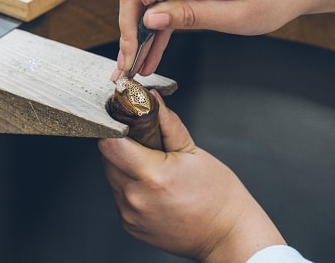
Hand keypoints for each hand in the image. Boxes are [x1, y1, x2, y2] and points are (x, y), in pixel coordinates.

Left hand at [98, 92, 283, 261]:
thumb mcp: (194, 153)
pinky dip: (131, 189)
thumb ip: (167, 124)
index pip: (110, 143)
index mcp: (152, 175)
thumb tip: (151, 99)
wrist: (226, 235)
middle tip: (147, 148)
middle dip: (123, 148)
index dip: (115, 129)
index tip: (125, 124)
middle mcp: (135, 197)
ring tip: (155, 171)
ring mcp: (130, 214)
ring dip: (126, 169)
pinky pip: (119, 197)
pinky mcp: (129, 225)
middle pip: (108, 159)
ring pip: (112, 178)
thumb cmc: (218, 196)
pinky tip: (154, 190)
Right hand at [114, 0, 295, 77]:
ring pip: (145, 1)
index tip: (151, 3)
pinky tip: (148, 58)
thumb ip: (191, 15)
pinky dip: (155, 34)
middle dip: (130, 20)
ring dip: (137, 33)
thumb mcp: (236, 15)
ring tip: (132, 66)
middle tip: (129, 56)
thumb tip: (149, 19)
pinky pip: (162, 11)